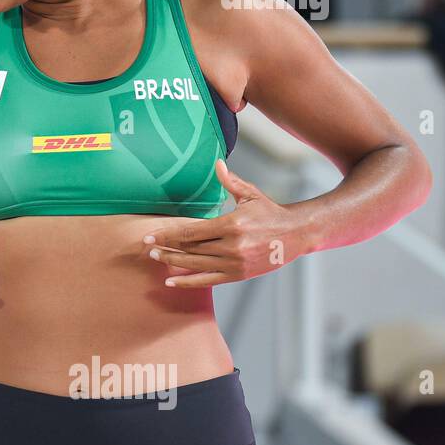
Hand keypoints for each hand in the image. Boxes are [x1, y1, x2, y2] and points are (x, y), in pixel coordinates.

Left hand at [141, 159, 310, 287]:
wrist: (297, 234)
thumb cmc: (270, 212)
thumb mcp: (251, 195)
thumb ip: (231, 182)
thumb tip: (217, 163)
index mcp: (231, 225)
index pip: (190, 231)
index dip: (167, 234)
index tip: (150, 236)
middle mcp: (232, 246)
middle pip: (190, 249)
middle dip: (166, 248)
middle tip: (147, 247)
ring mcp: (235, 263)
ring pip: (196, 265)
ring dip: (173, 262)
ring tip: (156, 258)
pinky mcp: (239, 275)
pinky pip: (208, 280)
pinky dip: (189, 281)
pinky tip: (172, 281)